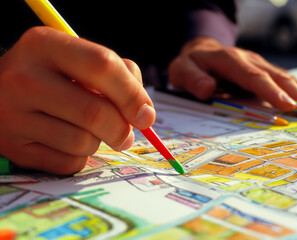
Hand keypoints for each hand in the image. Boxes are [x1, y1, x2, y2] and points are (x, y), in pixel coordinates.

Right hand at [0, 27, 154, 174]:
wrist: (0, 93)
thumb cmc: (53, 75)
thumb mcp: (79, 59)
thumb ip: (119, 75)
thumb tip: (144, 112)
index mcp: (44, 44)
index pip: (103, 66)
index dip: (133, 94)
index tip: (146, 115)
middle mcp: (22, 77)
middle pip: (95, 112)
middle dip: (121, 129)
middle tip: (126, 134)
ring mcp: (11, 114)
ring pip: (82, 143)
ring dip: (98, 143)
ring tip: (89, 132)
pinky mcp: (11, 147)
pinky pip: (67, 164)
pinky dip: (79, 158)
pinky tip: (68, 142)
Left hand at [168, 37, 296, 110]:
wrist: (200, 51)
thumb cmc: (190, 65)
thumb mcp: (181, 70)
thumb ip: (192, 79)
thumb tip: (208, 90)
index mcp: (229, 60)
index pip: (252, 76)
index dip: (270, 90)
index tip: (286, 104)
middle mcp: (248, 60)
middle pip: (275, 75)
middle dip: (295, 93)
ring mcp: (258, 63)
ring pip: (285, 76)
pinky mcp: (263, 69)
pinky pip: (284, 78)